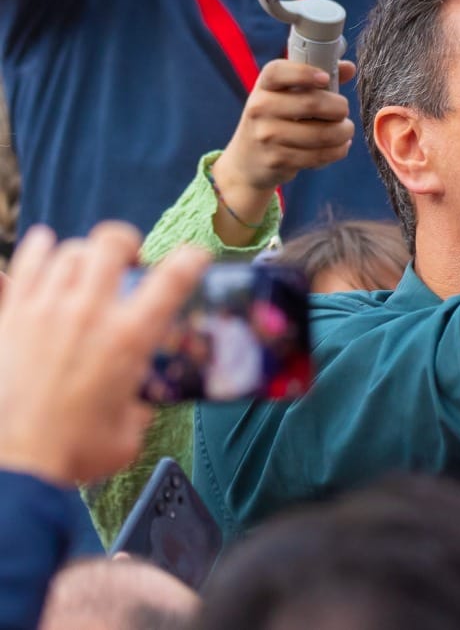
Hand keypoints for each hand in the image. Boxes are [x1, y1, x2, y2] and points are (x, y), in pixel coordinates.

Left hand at [0, 224, 206, 484]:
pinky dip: (37, 251)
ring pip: (68, 250)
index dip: (191, 258)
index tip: (194, 257)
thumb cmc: (73, 453)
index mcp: (130, 338)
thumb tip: (137, 404)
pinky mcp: (11, 316)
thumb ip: (138, 409)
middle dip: (125, 245)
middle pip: (112, 243)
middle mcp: (91, 312)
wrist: (15, 465)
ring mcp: (46, 309)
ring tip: (83, 268)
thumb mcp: (127, 435)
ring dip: (82, 254)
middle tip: (125, 262)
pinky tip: (44, 254)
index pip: (173, 277)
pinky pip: (25, 263)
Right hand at [216, 59, 355, 193]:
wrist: (247, 161)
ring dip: (343, 132)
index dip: (304, 73)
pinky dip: (337, 150)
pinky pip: (319, 155)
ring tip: (345, 130)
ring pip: (322, 134)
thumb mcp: (287, 95)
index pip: (278, 72)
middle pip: (311, 103)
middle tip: (344, 112)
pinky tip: (338, 146)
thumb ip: (319, 80)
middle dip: (340, 108)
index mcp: (264, 86)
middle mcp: (260, 108)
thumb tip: (349, 68)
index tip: (325, 78)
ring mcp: (267, 136)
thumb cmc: (276, 119)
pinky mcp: (278, 160)